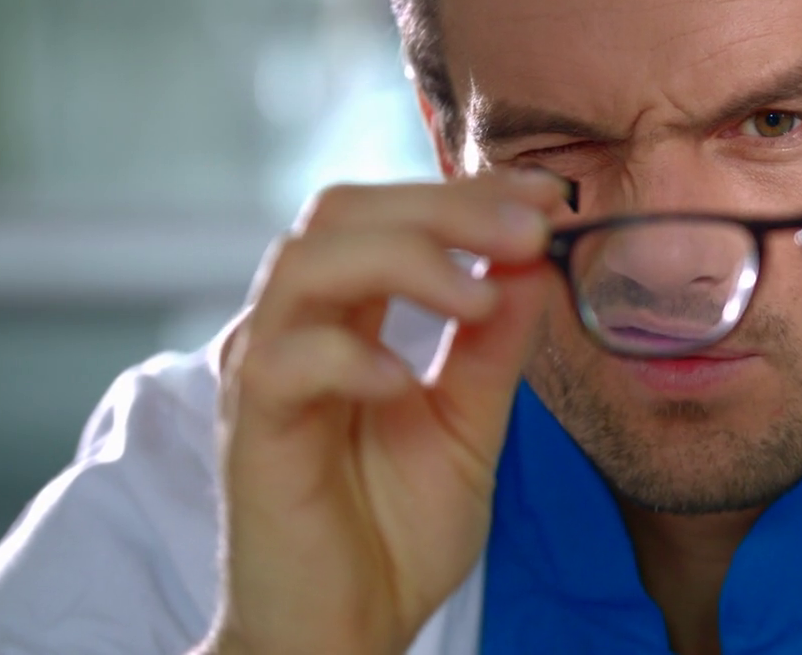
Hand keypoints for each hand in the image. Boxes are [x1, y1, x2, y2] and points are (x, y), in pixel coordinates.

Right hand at [205, 172, 566, 654]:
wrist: (343, 637)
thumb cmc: (392, 535)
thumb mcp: (469, 426)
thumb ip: (495, 347)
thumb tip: (536, 263)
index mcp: (343, 316)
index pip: (391, 213)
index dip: (468, 191)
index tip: (551, 196)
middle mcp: (293, 328)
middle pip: (343, 210)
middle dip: (444, 206)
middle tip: (530, 230)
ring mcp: (263, 375)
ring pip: (305, 262)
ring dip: (405, 259)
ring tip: (479, 295)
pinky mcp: (250, 434)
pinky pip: (282, 364)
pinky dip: (350, 356)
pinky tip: (406, 381)